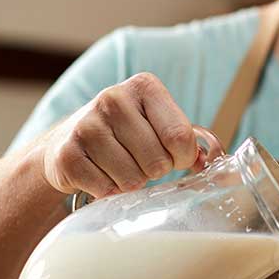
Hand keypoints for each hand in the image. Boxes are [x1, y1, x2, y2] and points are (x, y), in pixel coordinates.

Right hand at [39, 72, 223, 198]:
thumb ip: (187, 140)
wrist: (68, 140)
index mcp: (144, 88)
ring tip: (118, 166)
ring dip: (131, 183)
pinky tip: (99, 174)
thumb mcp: (157, 123)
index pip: (181, 137)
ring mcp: (85, 126)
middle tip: (139, 161)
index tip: (172, 156)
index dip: (182, 158)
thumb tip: (211, 164)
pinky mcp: (66, 154)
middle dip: (154, 172)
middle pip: (158, 163)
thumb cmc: (126, 134)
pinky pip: (106, 190)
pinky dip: (107, 191)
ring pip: (133, 180)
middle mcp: (112, 99)